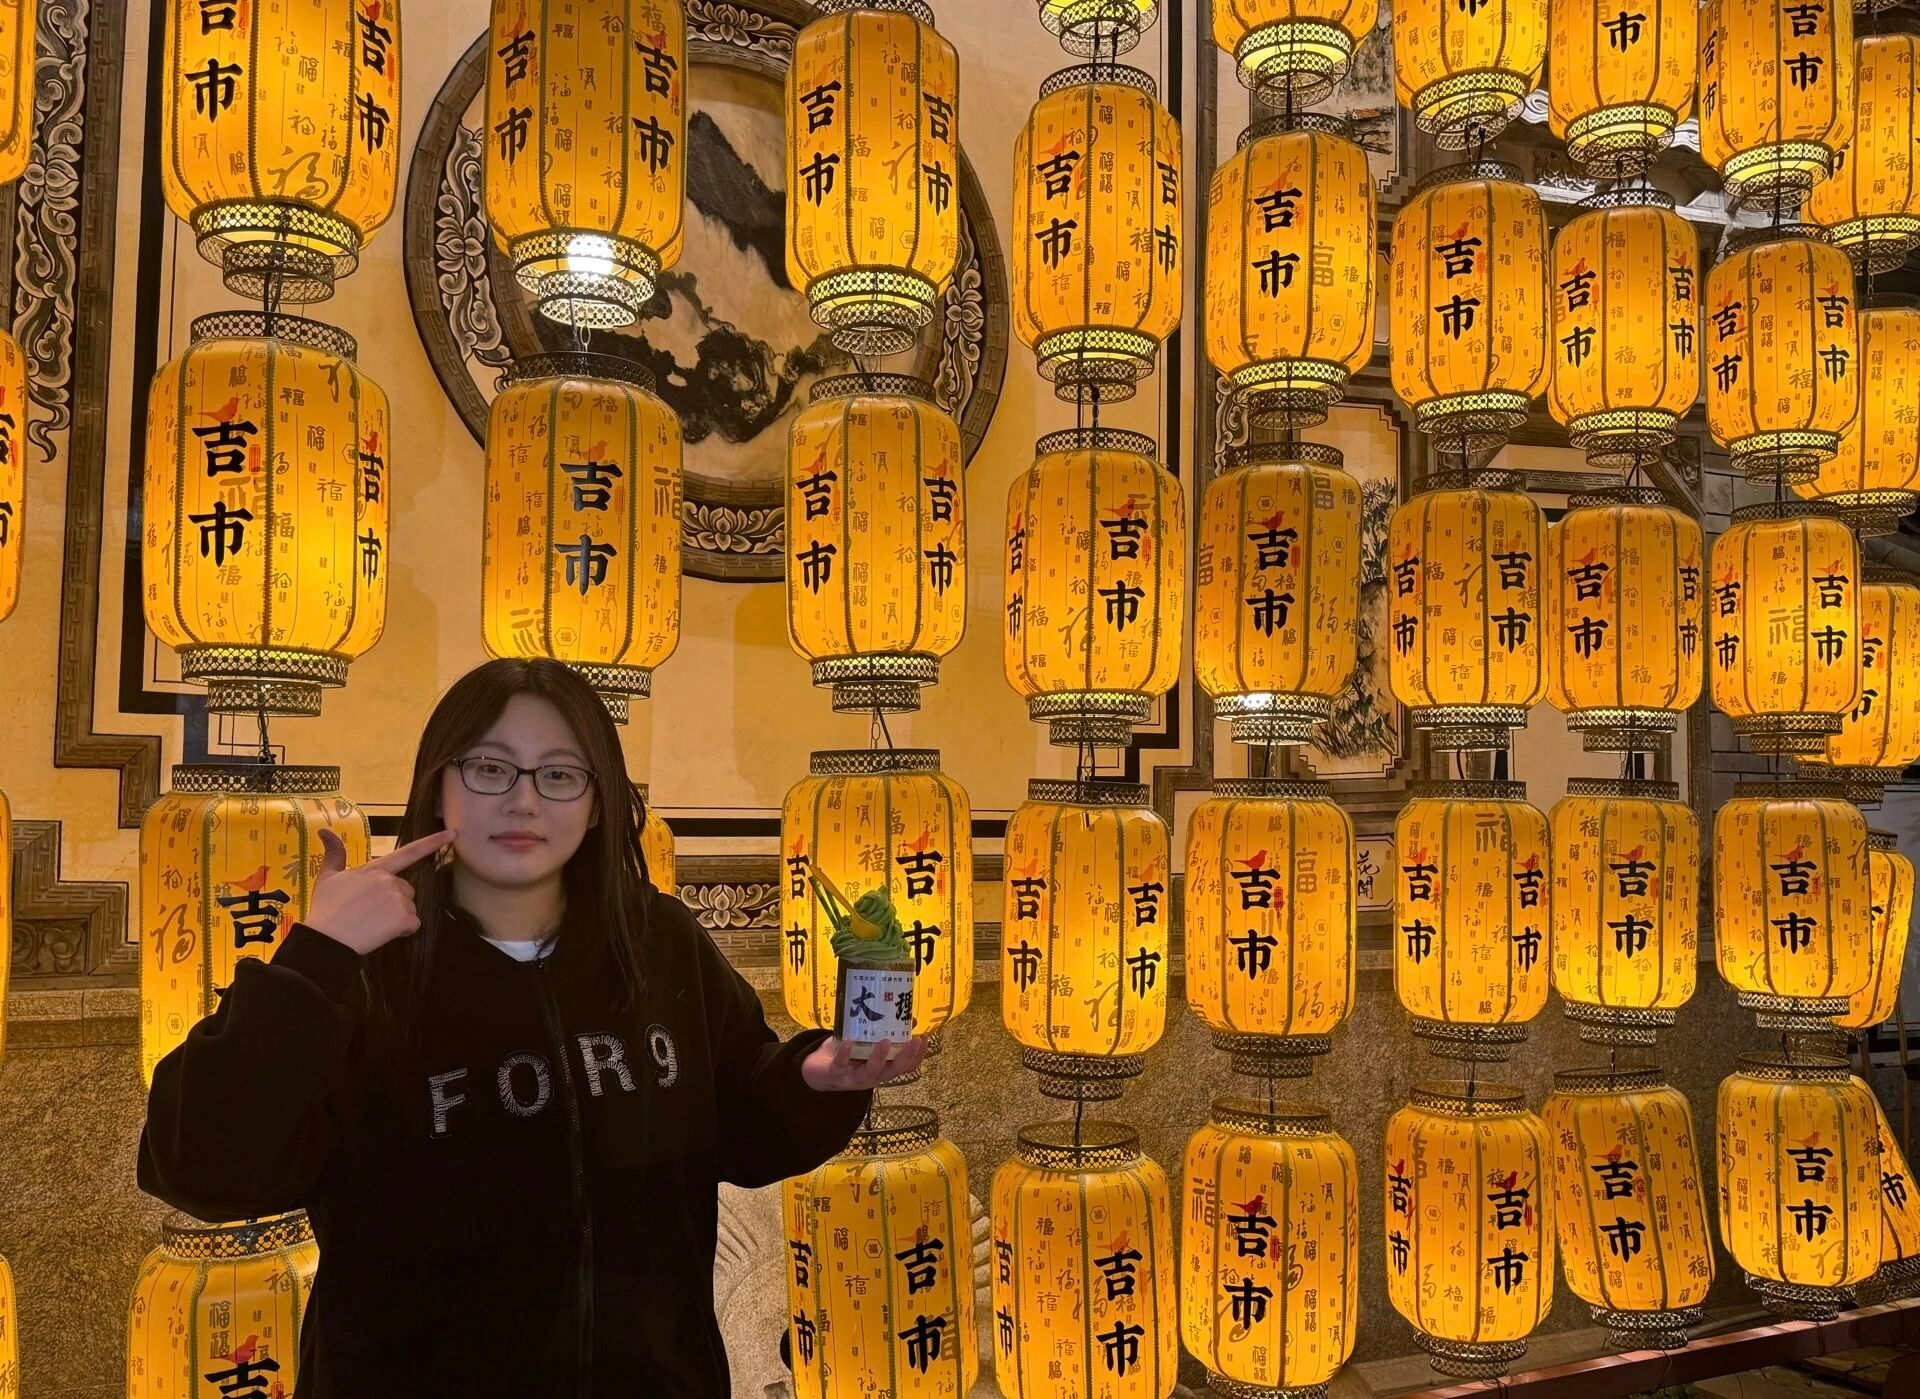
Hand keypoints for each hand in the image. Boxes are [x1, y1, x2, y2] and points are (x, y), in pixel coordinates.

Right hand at [302, 828, 458, 956]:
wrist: (326, 939)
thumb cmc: (326, 908)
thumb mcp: (327, 877)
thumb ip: (334, 853)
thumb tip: (324, 830)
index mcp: (375, 869)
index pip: (409, 852)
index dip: (433, 842)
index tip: (453, 833)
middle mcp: (390, 881)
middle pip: (407, 890)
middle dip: (395, 901)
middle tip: (370, 912)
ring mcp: (398, 899)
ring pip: (409, 908)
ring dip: (397, 917)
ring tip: (372, 923)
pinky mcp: (403, 919)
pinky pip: (413, 925)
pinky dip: (402, 931)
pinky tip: (381, 932)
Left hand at [801, 1035, 928, 1091]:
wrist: (816, 1070)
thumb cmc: (847, 1055)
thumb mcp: (867, 1043)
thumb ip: (886, 1034)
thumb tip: (910, 1019)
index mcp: (882, 1069)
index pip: (905, 1067)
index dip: (918, 1056)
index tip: (924, 1037)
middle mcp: (872, 1077)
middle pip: (893, 1071)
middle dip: (906, 1056)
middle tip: (915, 1040)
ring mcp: (854, 1078)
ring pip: (871, 1072)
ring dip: (879, 1058)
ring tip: (886, 1041)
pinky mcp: (835, 1075)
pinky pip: (841, 1066)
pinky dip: (845, 1054)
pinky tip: (850, 1042)